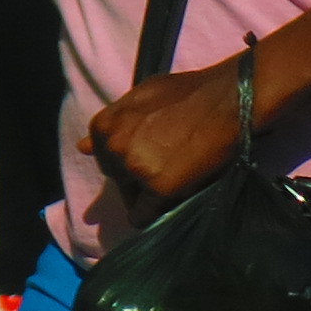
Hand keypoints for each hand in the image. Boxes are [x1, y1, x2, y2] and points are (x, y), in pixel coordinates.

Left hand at [82, 54, 251, 210]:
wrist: (228, 99)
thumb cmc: (189, 93)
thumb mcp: (142, 96)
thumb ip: (114, 122)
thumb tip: (82, 148)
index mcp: (104, 125)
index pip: (104, 160)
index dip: (129, 159)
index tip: (151, 155)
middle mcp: (113, 148)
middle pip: (117, 180)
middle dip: (137, 177)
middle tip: (168, 164)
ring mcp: (134, 169)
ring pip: (131, 199)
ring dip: (149, 194)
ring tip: (177, 175)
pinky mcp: (158, 188)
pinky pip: (144, 217)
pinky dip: (156, 214)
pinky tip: (174, 198)